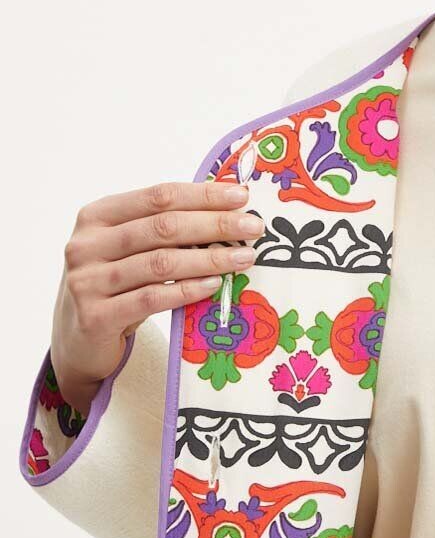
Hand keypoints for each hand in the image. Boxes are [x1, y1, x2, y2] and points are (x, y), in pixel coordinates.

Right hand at [50, 181, 264, 414]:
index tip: (241, 197)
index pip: (158, 197)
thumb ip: (162, 231)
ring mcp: (87, 281)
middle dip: (214, 225)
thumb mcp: (129, 252)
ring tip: (244, 258)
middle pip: (162, 228)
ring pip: (160, 264)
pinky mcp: (96, 317)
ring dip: (208, 259)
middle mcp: (87, 245)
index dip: (202, 195)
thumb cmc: (115, 289)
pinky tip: (214, 285)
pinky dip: (187, 290)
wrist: (78, 341)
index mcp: (96, 216)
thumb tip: (227, 210)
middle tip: (253, 227)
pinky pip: (151, 299)